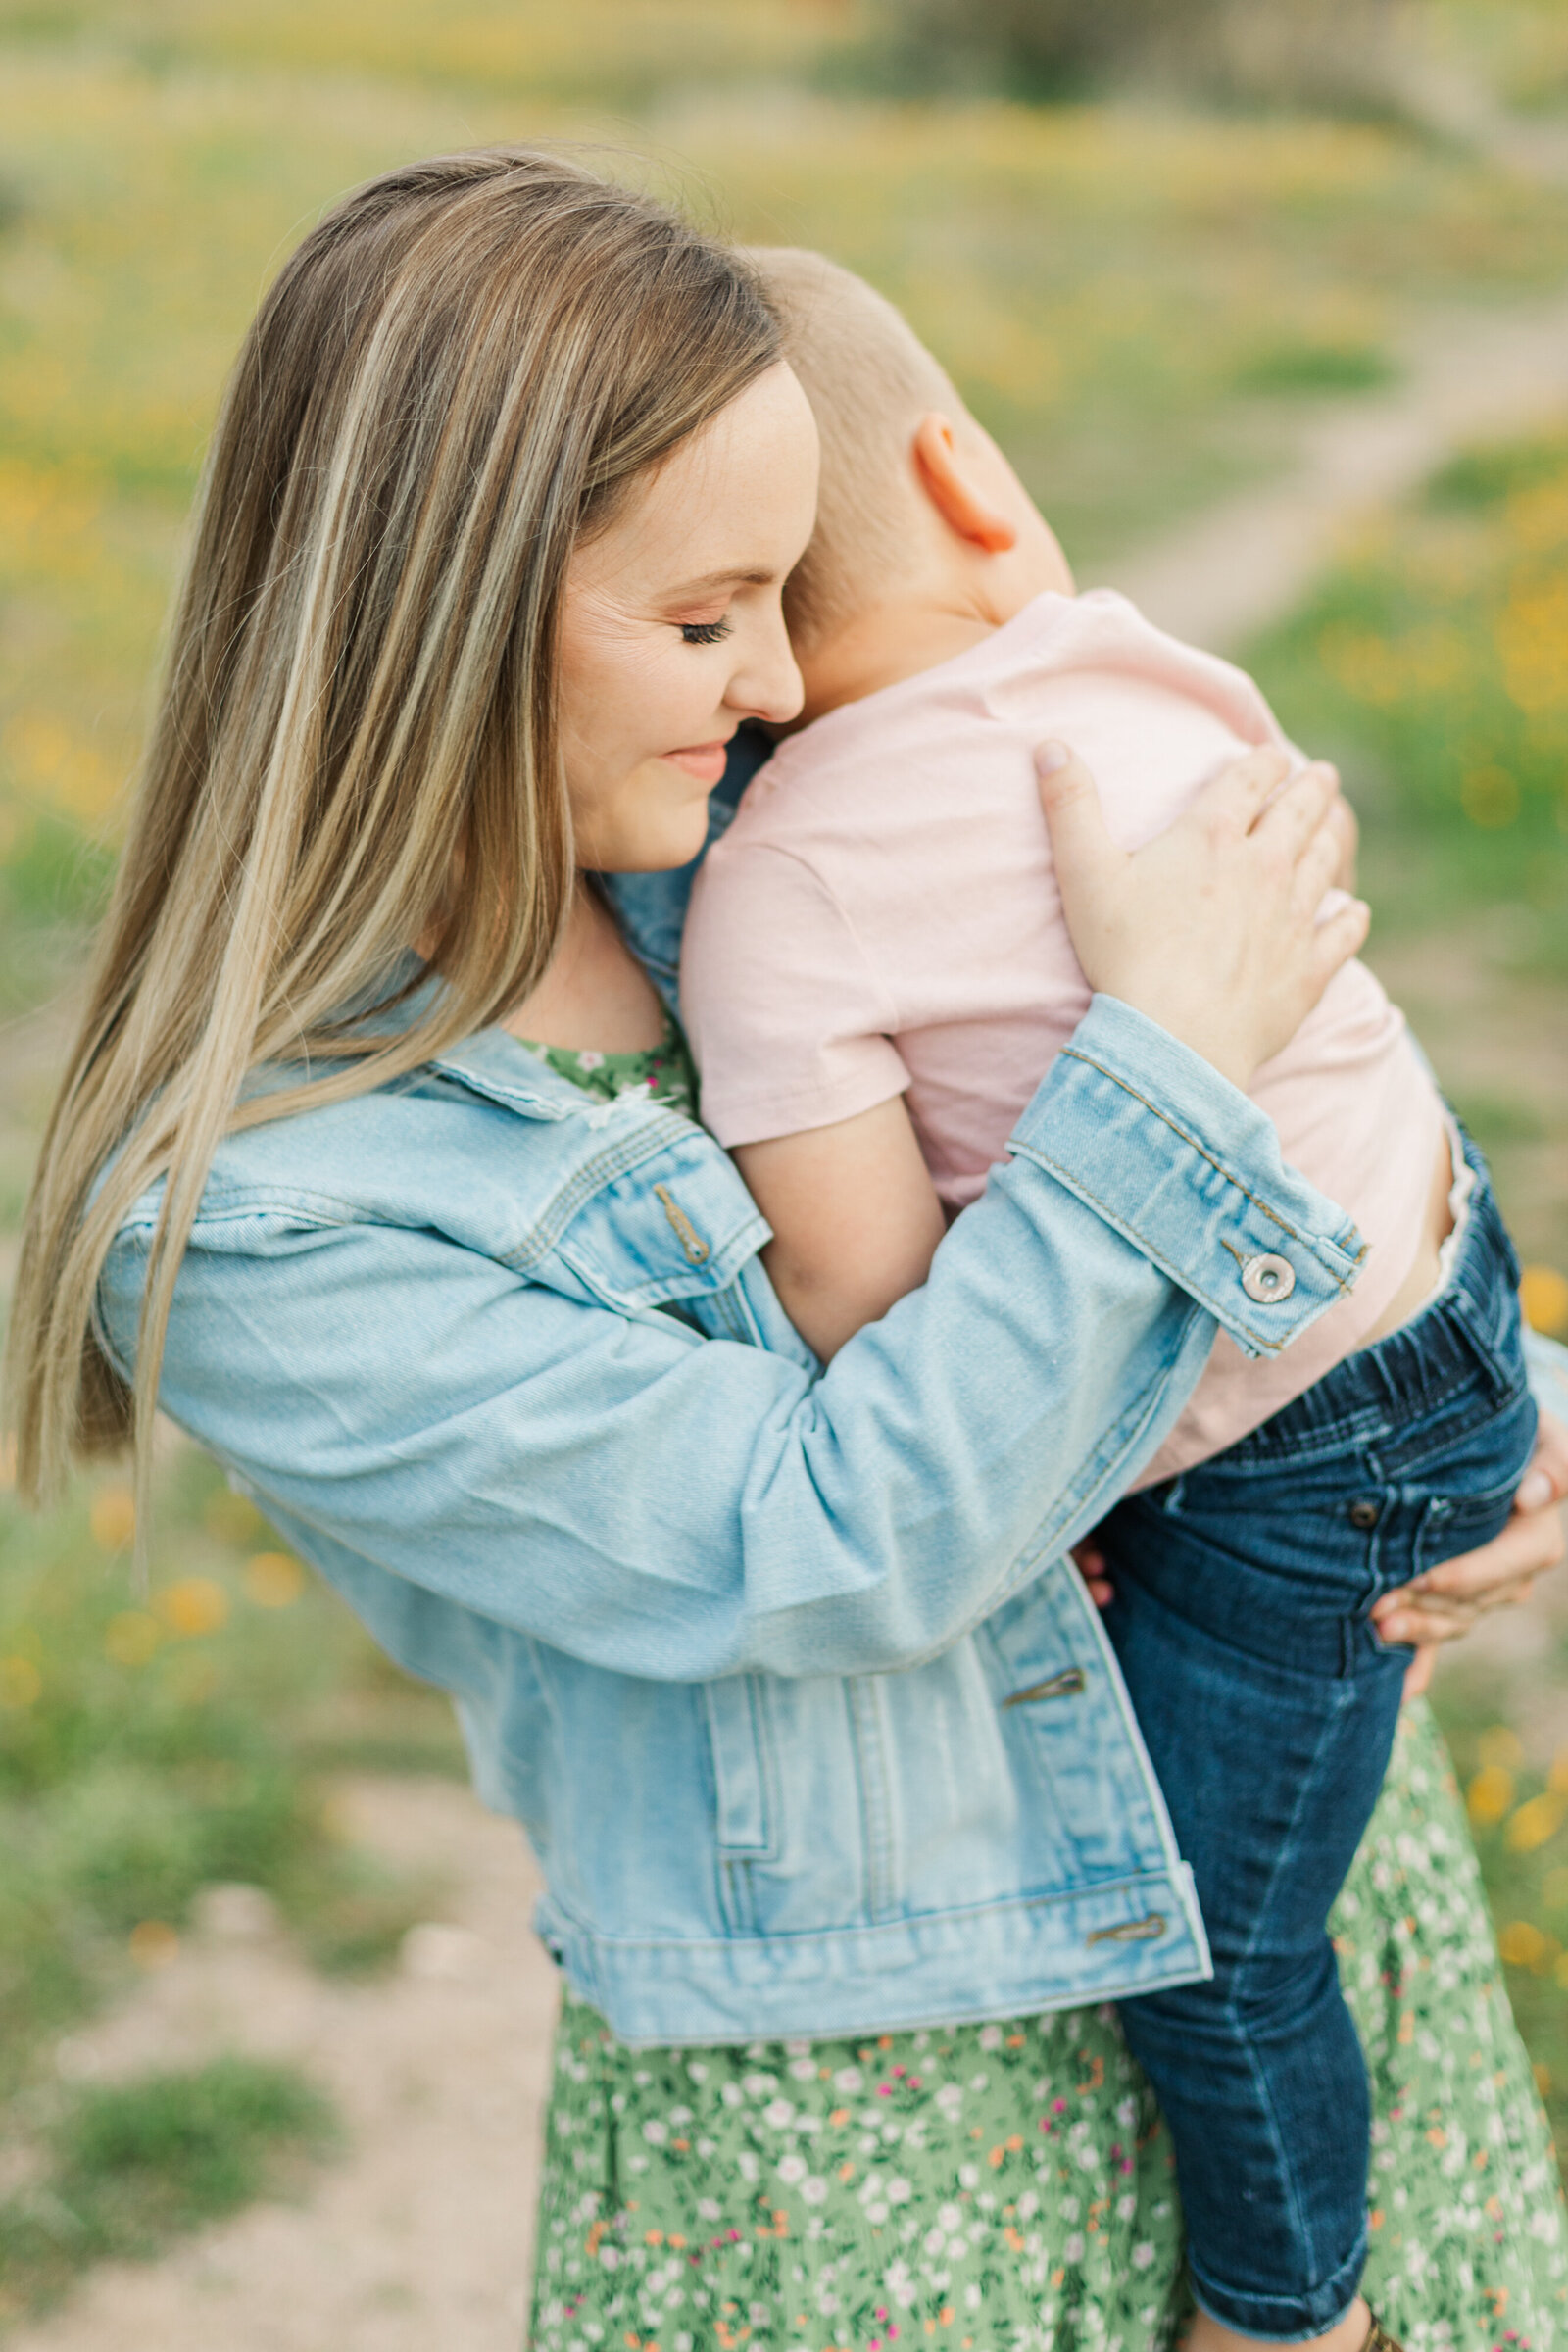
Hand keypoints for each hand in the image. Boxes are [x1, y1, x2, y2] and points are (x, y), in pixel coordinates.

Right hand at [1036, 740, 1367, 1090]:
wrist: (1175, 1040)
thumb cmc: (1125, 956)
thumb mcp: (1084, 875)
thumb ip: (1069, 807)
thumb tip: (1047, 745)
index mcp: (1212, 835)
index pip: (1250, 779)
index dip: (1263, 763)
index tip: (1271, 756)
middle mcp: (1266, 866)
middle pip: (1301, 812)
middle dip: (1313, 789)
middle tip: (1323, 777)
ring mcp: (1294, 917)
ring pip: (1325, 863)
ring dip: (1330, 839)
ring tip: (1332, 828)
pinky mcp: (1309, 968)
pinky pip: (1343, 932)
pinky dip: (1351, 918)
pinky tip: (1353, 912)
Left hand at [1372, 1408, 1567, 1697]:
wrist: (1475, 1449)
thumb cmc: (1507, 1432)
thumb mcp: (1541, 1436)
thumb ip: (1553, 1460)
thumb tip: (1534, 1495)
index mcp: (1535, 1539)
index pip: (1505, 1566)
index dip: (1466, 1575)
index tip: (1423, 1575)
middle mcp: (1510, 1575)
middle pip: (1470, 1603)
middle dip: (1425, 1606)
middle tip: (1376, 1604)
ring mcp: (1477, 1596)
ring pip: (1449, 1623)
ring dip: (1413, 1630)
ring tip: (1371, 1626)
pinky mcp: (1445, 1606)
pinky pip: (1433, 1645)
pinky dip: (1415, 1668)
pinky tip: (1397, 1693)